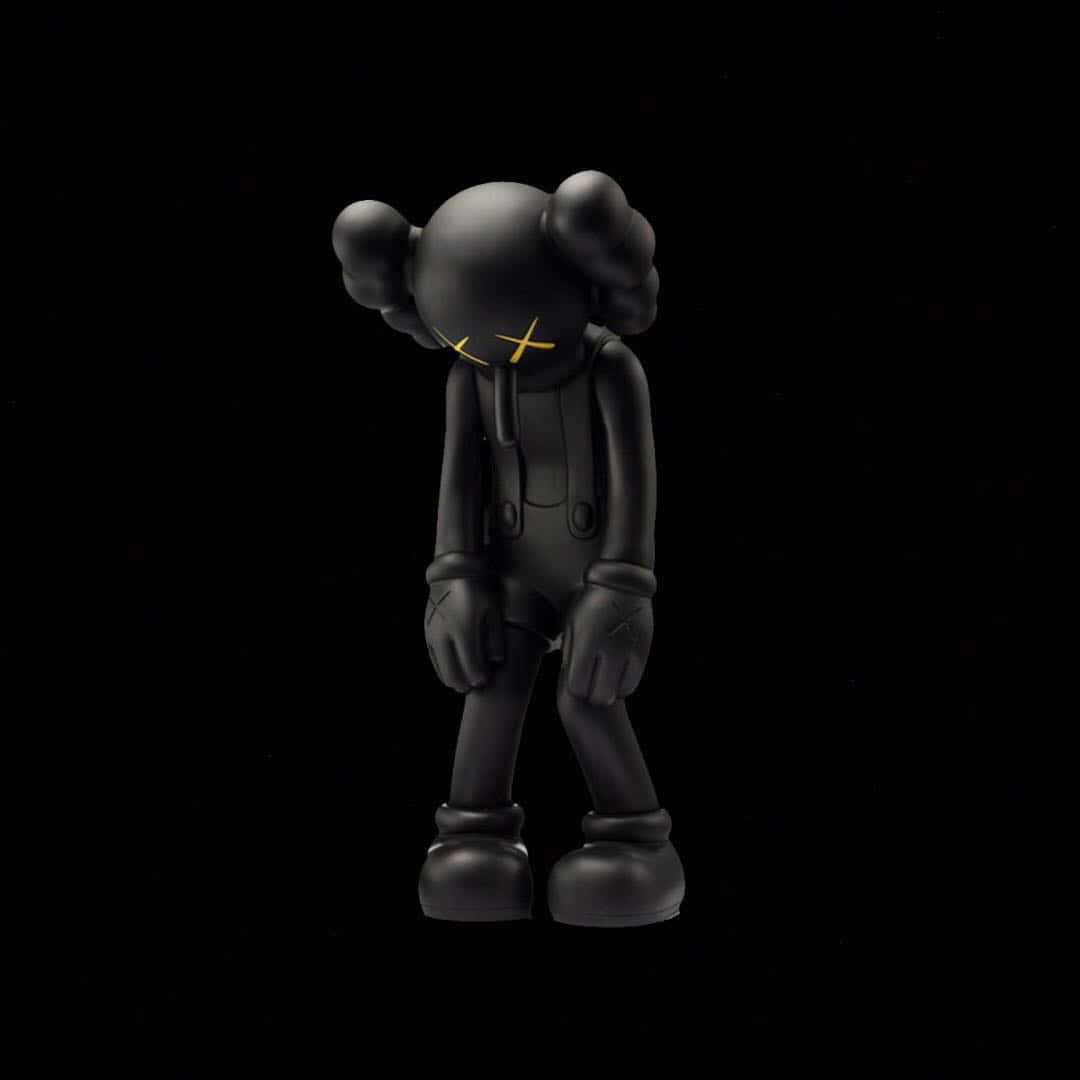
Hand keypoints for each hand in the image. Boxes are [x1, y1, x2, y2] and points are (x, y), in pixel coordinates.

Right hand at [424, 576, 505, 692]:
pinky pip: (432, 655)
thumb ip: (496, 638)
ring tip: (462, 684)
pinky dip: (441, 667)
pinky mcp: (426, 629)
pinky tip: (449, 672)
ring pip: (440, 666)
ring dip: (451, 678)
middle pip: (452, 670)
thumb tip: (496, 661)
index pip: (470, 664)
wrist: (453, 569)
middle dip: (464, 683)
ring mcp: (433, 632)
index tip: (485, 682)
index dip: (478, 677)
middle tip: (474, 686)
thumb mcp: (493, 610)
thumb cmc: (479, 589)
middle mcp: (445, 633)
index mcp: (464, 629)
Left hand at [562, 583, 653, 707]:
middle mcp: (609, 649)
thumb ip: (569, 653)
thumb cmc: (589, 602)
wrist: (622, 582)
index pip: (578, 686)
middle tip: (589, 685)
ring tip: (603, 678)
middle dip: (591, 694)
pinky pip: (632, 683)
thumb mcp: (571, 623)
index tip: (576, 679)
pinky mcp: (644, 651)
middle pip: (598, 695)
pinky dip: (622, 684)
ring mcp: (629, 651)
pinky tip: (615, 673)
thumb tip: (570, 681)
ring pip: (617, 693)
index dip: (575, 688)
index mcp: (587, 642)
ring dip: (608, 690)